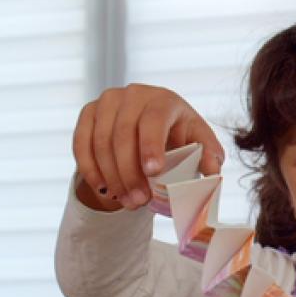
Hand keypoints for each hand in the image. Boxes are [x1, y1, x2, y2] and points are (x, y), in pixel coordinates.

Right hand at [73, 84, 224, 210]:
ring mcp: (107, 101)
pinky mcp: (88, 113)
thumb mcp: (200, 143)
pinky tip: (103, 188)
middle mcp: (133, 94)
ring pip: (101, 141)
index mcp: (164, 100)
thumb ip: (210, 158)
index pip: (154, 119)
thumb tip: (213, 173)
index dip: (151, 145)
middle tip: (139, 201)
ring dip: (111, 176)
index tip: (153, 172)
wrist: (151, 127)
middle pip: (123, 133)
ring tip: (127, 201)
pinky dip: (90, 168)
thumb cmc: (179, 136)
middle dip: (130, 172)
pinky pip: (81, 143)